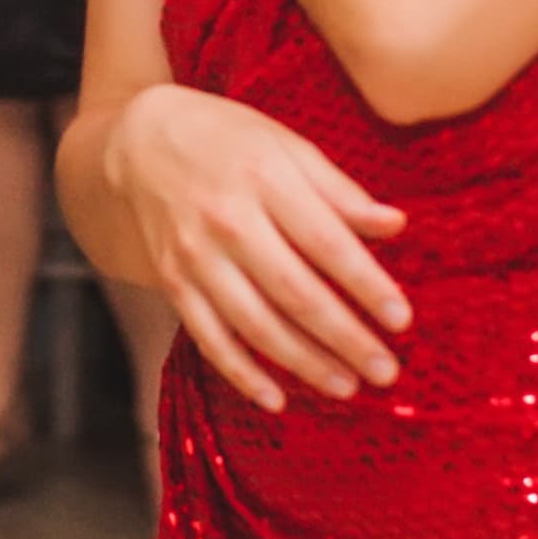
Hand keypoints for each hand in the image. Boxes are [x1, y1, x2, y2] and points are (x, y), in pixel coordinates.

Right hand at [105, 83, 410, 412]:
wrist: (136, 142)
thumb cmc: (226, 139)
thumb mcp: (286, 145)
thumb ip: (338, 190)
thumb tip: (395, 225)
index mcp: (265, 178)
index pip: (327, 242)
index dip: (367, 285)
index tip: (401, 320)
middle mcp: (227, 221)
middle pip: (295, 292)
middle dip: (344, 337)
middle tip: (385, 370)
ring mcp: (195, 256)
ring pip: (255, 324)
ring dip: (304, 363)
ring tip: (346, 387)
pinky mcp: (172, 283)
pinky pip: (209, 338)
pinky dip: (242, 374)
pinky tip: (277, 399)